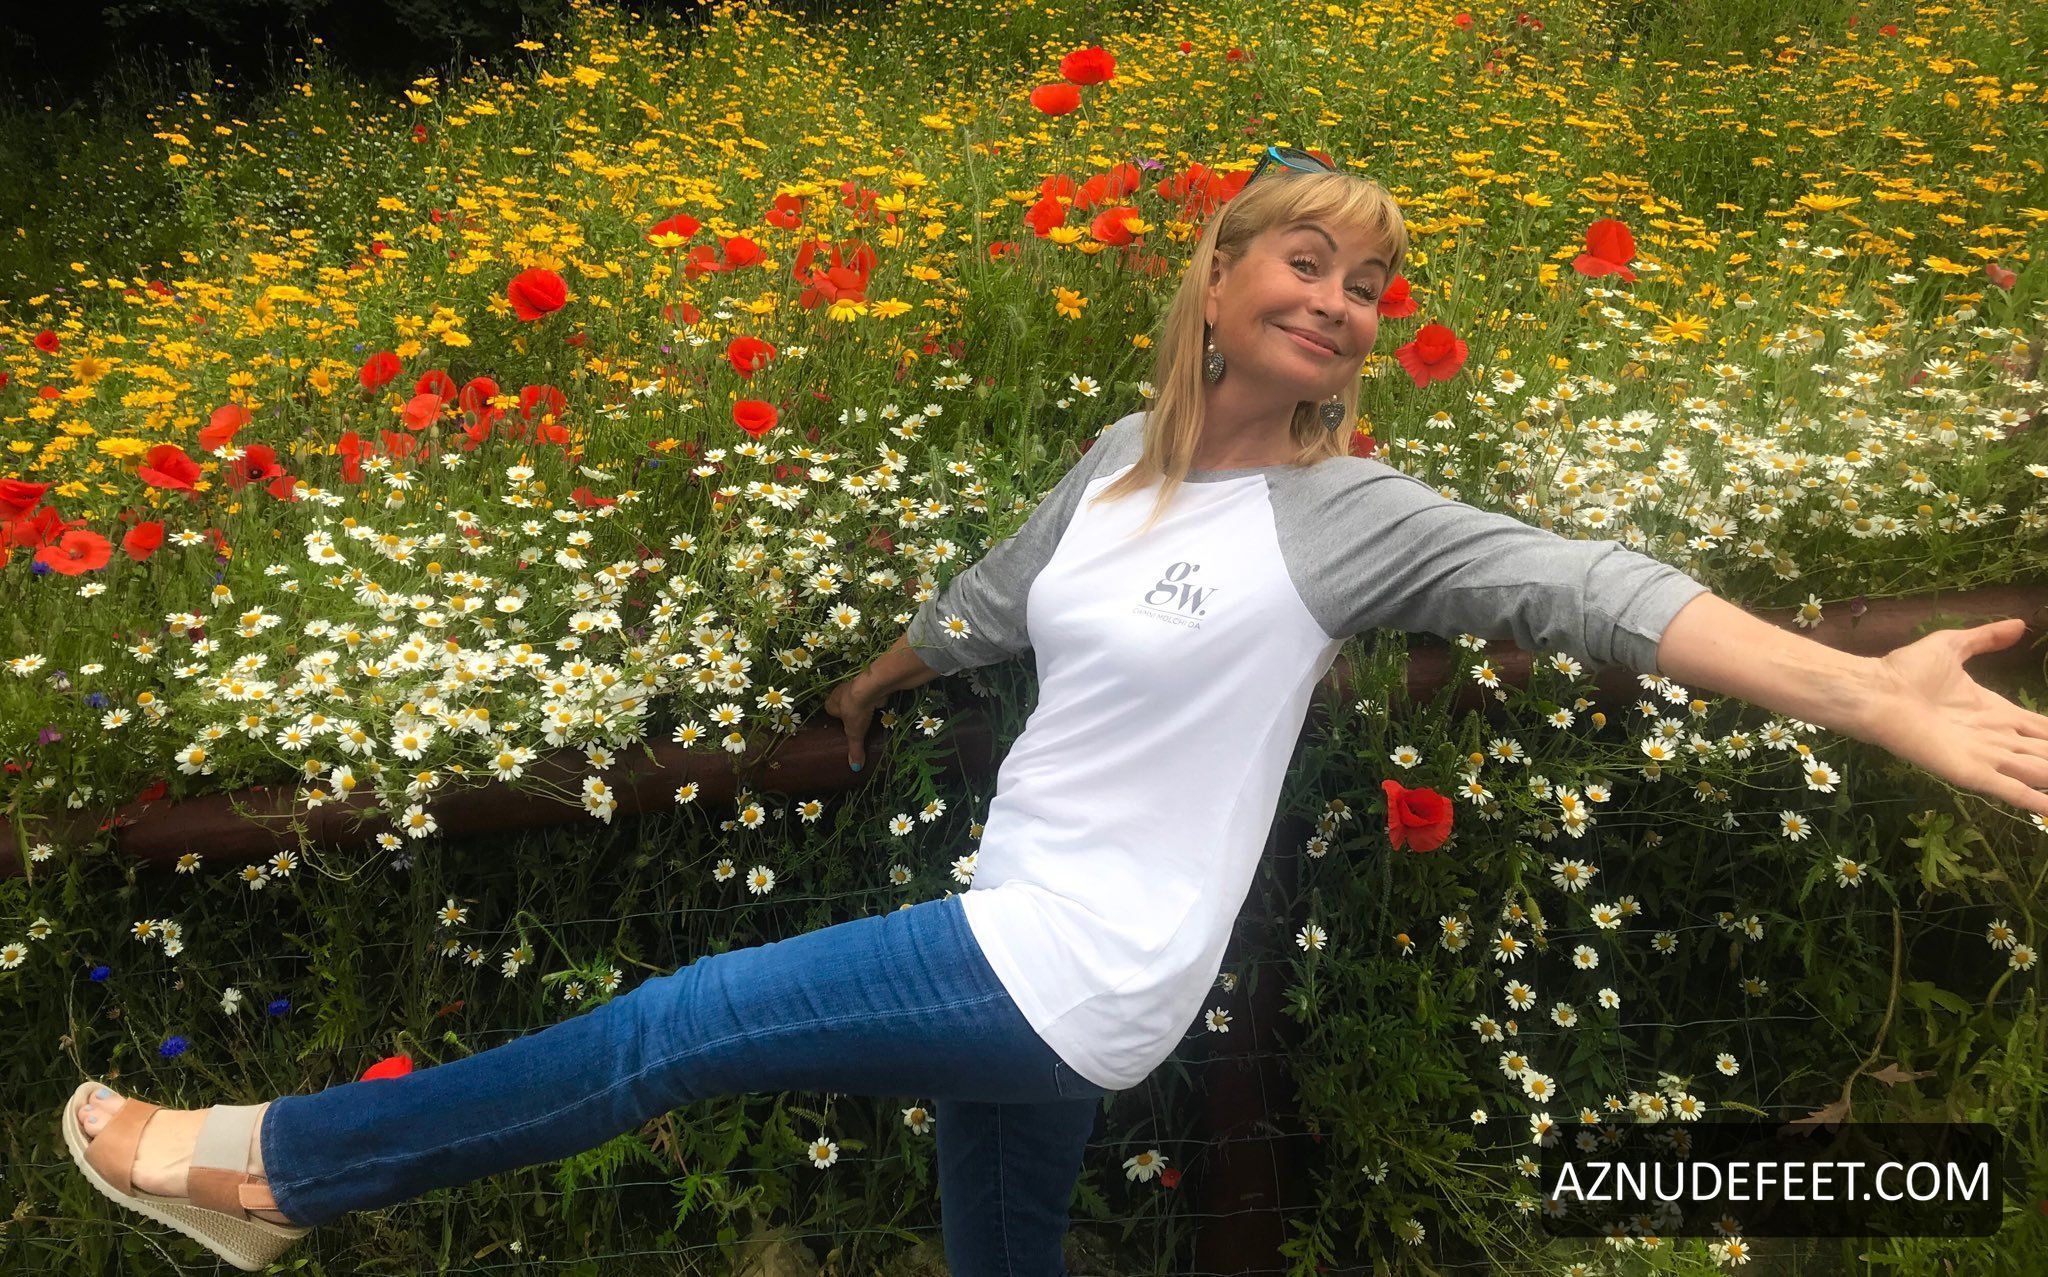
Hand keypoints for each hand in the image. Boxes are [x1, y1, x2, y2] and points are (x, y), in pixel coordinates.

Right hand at [823, 670, 879, 771]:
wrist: (870, 689)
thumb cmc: (856, 711)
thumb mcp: (854, 733)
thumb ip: (855, 749)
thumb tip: (855, 768)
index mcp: (831, 703)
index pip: (830, 709)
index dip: (836, 717)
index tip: (843, 726)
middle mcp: (840, 692)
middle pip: (843, 703)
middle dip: (850, 712)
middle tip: (857, 724)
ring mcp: (854, 687)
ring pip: (857, 698)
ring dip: (862, 705)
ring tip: (869, 717)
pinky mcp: (869, 685)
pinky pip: (869, 695)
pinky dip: (874, 701)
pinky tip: (878, 709)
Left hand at [1867, 618, 2047, 817]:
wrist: (1876, 691)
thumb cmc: (1907, 671)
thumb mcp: (1953, 646)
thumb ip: (1986, 638)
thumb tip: (2020, 625)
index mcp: (1996, 711)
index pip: (2041, 727)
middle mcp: (1996, 737)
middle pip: (2044, 752)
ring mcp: (1985, 756)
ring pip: (2036, 771)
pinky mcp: (1970, 772)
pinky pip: (2009, 789)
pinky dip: (2034, 799)